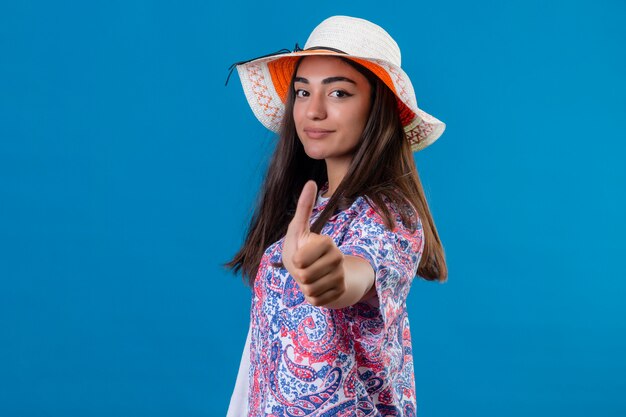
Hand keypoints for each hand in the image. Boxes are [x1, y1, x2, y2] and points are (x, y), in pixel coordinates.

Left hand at [282, 180, 345, 306]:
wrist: (321, 272)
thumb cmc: (304, 247)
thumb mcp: (299, 228)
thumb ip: (304, 207)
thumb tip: (310, 182)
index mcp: (327, 243)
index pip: (300, 260)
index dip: (295, 261)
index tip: (300, 256)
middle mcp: (337, 259)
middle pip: (304, 276)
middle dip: (298, 275)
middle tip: (304, 268)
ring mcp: (340, 277)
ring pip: (310, 289)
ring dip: (304, 286)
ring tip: (309, 277)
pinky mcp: (339, 293)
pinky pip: (316, 300)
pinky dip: (311, 296)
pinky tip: (316, 287)